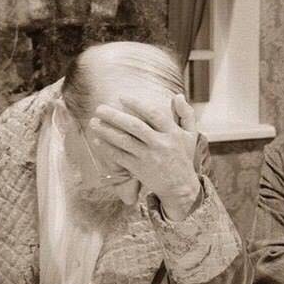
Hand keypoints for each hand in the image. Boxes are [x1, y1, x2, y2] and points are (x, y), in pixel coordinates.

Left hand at [90, 94, 199, 221]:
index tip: (121, 97)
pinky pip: (120, 157)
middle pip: (134, 126)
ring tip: (93, 123)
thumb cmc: (184, 158)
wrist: (181, 188)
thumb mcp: (190, 135)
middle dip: (115, 116)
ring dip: (106, 131)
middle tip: (99, 108)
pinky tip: (97, 140)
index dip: (136, 104)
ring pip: (124, 141)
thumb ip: (186, 114)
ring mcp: (149, 157)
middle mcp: (160, 144)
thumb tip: (178, 95)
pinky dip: (107, 148)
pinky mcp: (139, 169)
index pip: (153, 114)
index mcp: (172, 133)